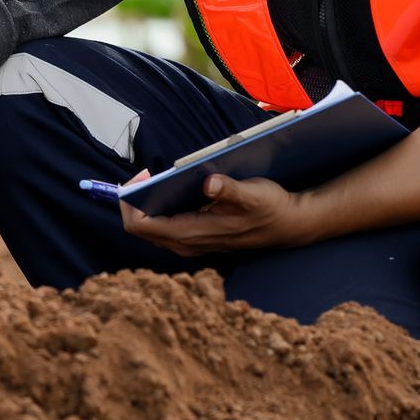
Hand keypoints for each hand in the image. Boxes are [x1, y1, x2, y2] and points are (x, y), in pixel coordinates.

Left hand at [119, 171, 315, 255]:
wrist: (289, 225)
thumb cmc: (270, 208)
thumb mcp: (252, 194)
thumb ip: (229, 190)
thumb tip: (209, 183)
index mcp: (192, 233)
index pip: (140, 225)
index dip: (131, 201)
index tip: (142, 178)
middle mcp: (187, 244)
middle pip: (141, 228)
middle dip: (136, 200)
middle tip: (147, 174)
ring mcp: (191, 243)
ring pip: (152, 229)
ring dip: (147, 204)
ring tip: (156, 179)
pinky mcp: (197, 239)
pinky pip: (165, 227)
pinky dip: (160, 209)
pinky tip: (171, 190)